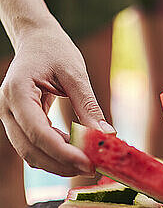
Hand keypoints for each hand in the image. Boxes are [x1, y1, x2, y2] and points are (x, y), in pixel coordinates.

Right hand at [0, 20, 114, 175]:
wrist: (37, 38)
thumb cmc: (55, 49)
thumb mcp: (75, 73)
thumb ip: (88, 105)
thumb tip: (106, 135)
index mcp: (18, 92)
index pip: (38, 133)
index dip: (63, 152)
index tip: (88, 163)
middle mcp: (6, 108)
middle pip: (31, 150)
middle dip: (61, 163)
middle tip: (92, 168)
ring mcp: (9, 116)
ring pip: (30, 152)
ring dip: (58, 162)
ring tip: (88, 162)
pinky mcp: (19, 121)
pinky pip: (34, 144)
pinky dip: (54, 151)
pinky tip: (77, 151)